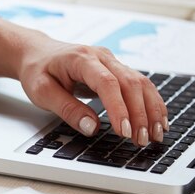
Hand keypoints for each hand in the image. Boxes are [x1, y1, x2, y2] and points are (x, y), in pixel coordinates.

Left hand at [16, 31, 167, 144]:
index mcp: (81, 59)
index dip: (118, 108)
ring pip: (141, 83)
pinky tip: (157, 121)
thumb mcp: (41, 92)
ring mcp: (112, 62)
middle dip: (139, 114)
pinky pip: (140, 85)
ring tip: (155, 135)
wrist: (37, 53)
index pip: (107, 83)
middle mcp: (102, 57)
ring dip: (151, 110)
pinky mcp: (117, 70)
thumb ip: (66, 109)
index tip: (123, 131)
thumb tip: (91, 127)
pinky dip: (151, 103)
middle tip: (141, 140)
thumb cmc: (37, 70)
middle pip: (130, 83)